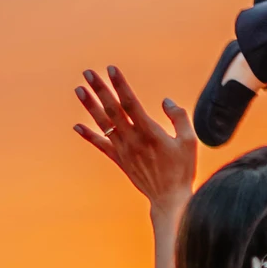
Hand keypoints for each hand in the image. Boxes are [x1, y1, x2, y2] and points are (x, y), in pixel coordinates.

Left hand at [74, 66, 194, 208]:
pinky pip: (101, 145)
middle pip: (112, 109)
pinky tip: (77, 125)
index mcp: (150, 132)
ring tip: (79, 90)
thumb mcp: (189, 141)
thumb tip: (166, 101)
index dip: (120, 85)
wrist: (169, 199)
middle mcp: (132, 139)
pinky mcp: (120, 160)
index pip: (130, 103)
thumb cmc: (182, 169)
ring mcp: (124, 150)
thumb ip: (179, 118)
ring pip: (103, 124)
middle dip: (100, 89)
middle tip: (88, 72)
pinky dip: (89, 135)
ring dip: (90, 106)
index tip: (111, 69)